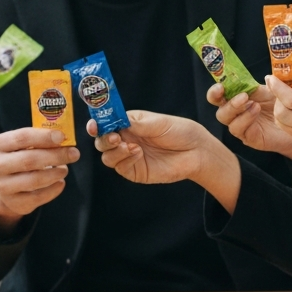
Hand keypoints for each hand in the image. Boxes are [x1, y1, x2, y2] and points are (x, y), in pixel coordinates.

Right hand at [0, 128, 80, 233]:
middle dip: (55, 156)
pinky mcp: (13, 202)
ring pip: (35, 179)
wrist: (6, 185)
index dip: (44, 137)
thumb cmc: (20, 157)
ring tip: (65, 169)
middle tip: (74, 154)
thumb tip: (64, 138)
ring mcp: (3, 186)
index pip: (22, 137)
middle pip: (30, 159)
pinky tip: (60, 182)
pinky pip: (39, 197)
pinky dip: (54, 189)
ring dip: (55, 173)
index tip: (63, 137)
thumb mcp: (23, 145)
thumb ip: (40, 139)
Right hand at [89, 110, 210, 184]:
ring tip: (129, 147)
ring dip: (113, 151)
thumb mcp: (159, 123)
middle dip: (103, 139)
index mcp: (129, 123)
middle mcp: (126, 139)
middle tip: (114, 137)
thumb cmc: (181, 132)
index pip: (106, 122)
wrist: (197, 152)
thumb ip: (137, 123)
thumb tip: (118, 120)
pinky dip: (124, 160)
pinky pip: (120, 167)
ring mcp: (129, 156)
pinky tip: (137, 153)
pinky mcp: (135, 171)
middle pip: (102, 140)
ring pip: (107, 156)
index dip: (98, 123)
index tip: (94, 125)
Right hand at [209, 82, 291, 180]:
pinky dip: (245, 118)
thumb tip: (268, 75)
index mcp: (237, 98)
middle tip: (241, 94)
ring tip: (253, 103)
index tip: (220, 85)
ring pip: (225, 119)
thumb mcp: (276, 89)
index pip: (218, 95)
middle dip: (223, 100)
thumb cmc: (286, 104)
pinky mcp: (250, 137)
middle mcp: (236, 113)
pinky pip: (239, 129)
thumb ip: (268, 82)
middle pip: (218, 109)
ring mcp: (241, 126)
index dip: (215, 91)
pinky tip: (256, 110)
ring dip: (235, 108)